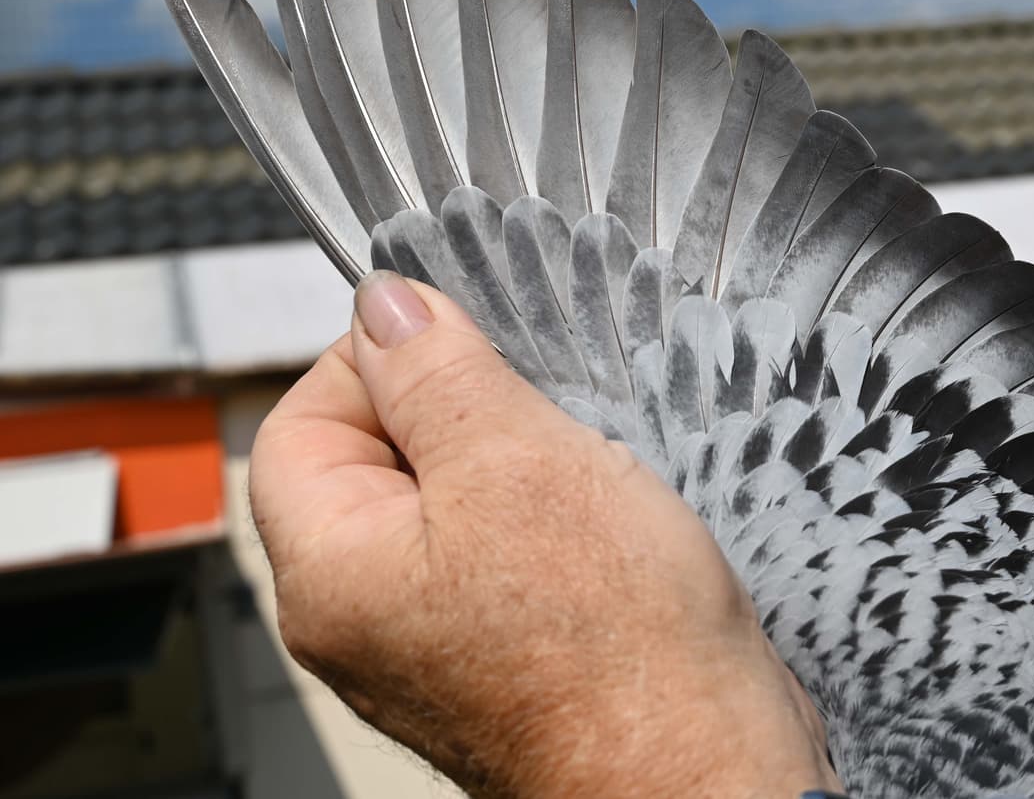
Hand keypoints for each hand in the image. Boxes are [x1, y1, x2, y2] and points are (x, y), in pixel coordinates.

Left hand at [248, 271, 842, 798]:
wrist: (704, 768)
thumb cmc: (612, 648)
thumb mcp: (514, 462)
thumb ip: (436, 373)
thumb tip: (385, 306)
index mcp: (333, 574)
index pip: (304, 422)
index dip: (375, 360)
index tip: (458, 337)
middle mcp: (368, 618)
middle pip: (381, 460)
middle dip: (463, 408)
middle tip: (537, 402)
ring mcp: (439, 641)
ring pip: (456, 502)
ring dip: (520, 460)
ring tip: (584, 463)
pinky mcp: (510, 651)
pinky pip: (508, 550)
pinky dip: (553, 514)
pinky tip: (610, 514)